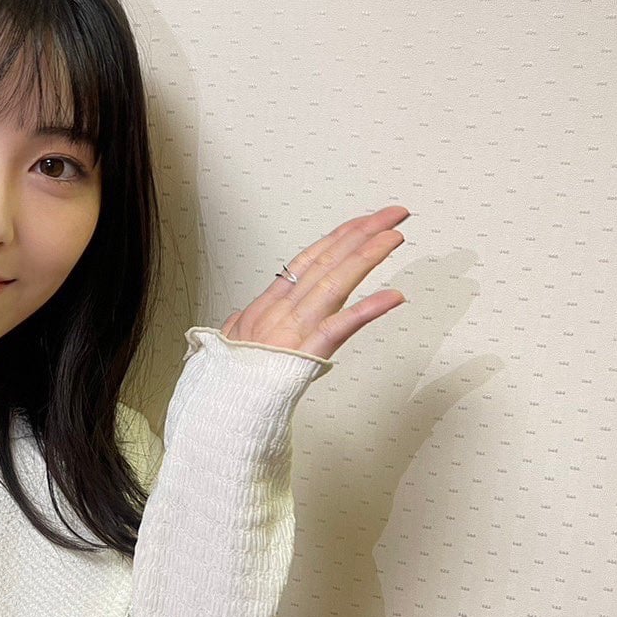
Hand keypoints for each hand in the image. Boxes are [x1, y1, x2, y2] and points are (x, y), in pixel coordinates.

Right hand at [219, 205, 410, 361]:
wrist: (221, 401)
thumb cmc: (228, 375)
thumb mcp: (230, 340)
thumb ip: (239, 324)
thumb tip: (237, 317)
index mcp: (269, 304)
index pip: (308, 260)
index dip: (337, 238)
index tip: (362, 222)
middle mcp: (284, 309)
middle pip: (328, 262)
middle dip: (362, 233)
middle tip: (393, 215)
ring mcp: (296, 328)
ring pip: (336, 283)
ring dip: (368, 256)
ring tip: (395, 237)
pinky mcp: (308, 352)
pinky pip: (342, 326)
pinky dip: (369, 309)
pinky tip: (393, 295)